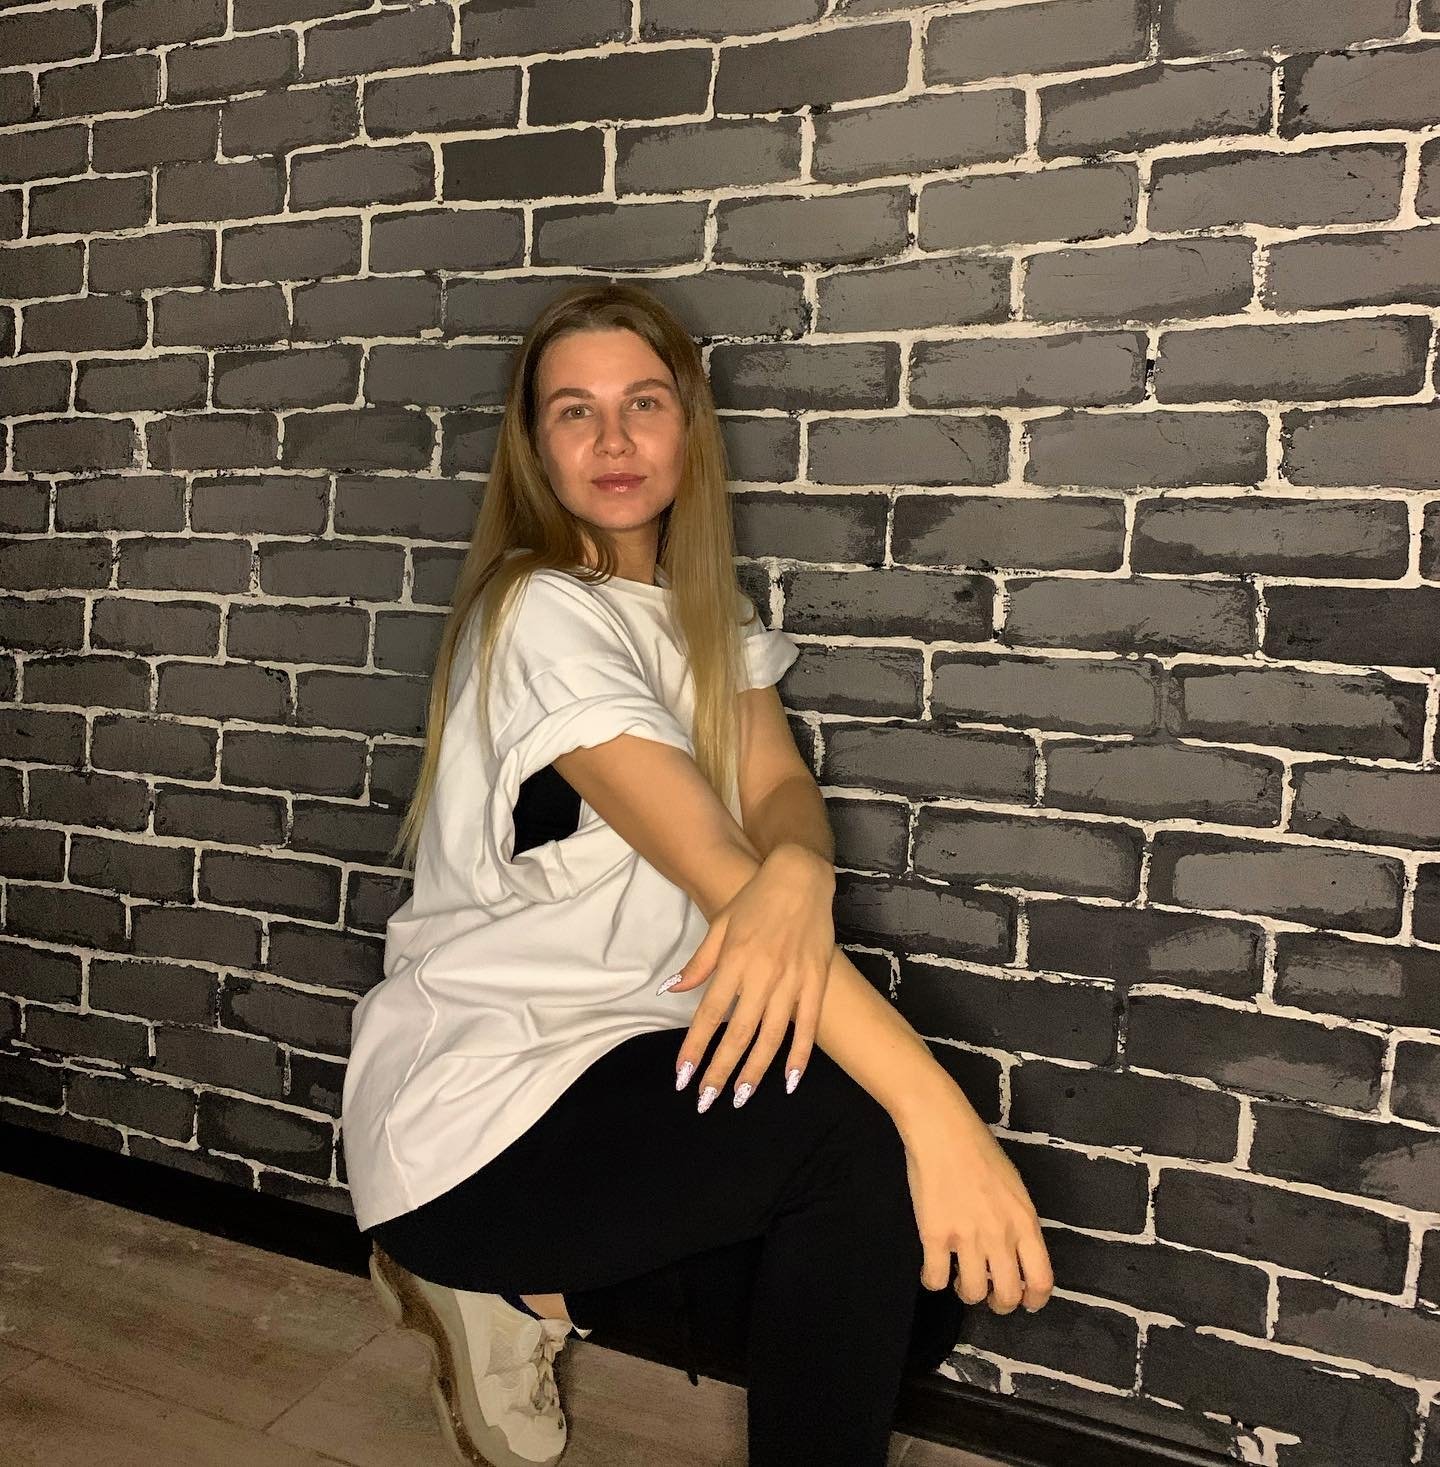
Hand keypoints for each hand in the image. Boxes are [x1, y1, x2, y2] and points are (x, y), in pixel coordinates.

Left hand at [661, 844, 835, 1108]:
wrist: (801, 877)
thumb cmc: (756, 899)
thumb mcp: (720, 924)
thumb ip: (699, 962)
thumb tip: (671, 990)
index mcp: (733, 961)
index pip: (709, 1014)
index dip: (695, 1048)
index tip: (682, 1076)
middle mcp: (761, 975)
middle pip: (738, 1033)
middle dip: (721, 1071)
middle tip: (706, 1101)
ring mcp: (792, 980)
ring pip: (772, 1037)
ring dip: (755, 1071)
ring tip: (741, 1098)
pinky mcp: (816, 982)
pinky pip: (809, 1026)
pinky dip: (800, 1056)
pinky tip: (790, 1082)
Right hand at [901, 1094, 1053, 1315]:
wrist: (942, 1130)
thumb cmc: (979, 1150)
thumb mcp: (1015, 1187)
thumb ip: (1018, 1222)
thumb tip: (1015, 1253)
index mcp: (1025, 1222)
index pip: (1042, 1281)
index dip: (1034, 1300)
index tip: (1024, 1302)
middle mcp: (1000, 1235)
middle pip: (1008, 1296)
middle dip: (999, 1304)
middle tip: (988, 1294)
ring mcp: (966, 1236)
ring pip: (972, 1293)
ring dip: (966, 1292)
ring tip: (960, 1277)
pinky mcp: (933, 1235)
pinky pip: (935, 1279)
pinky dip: (933, 1280)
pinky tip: (933, 1266)